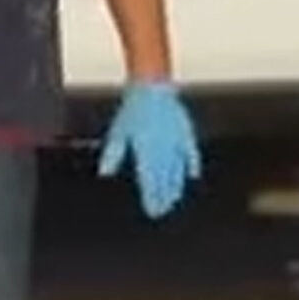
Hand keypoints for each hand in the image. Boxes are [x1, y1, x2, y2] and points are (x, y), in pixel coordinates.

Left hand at [98, 79, 201, 220]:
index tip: (152, 209)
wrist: (152, 88)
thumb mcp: (117, 132)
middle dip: (163, 197)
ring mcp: (175, 141)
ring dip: (176, 186)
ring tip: (174, 200)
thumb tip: (104, 172)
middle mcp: (161, 148)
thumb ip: (112, 154)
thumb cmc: (133, 109)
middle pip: (164, 179)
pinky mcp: (185, 133)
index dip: (150, 197)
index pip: (148, 180)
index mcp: (144, 149)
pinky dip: (192, 165)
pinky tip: (193, 176)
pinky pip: (191, 153)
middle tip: (162, 211)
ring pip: (177, 170)